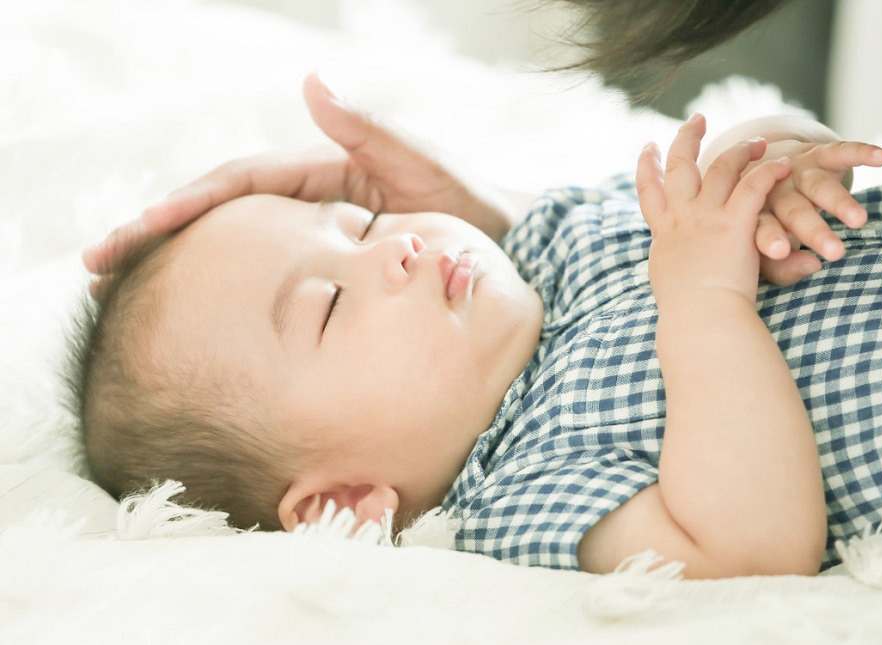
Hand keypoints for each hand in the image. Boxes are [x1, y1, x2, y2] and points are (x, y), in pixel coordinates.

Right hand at [82, 72, 512, 293]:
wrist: (514, 258)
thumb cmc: (475, 212)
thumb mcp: (425, 171)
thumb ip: (373, 132)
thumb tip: (310, 81)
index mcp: (325, 175)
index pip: (239, 186)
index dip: (186, 206)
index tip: (138, 230)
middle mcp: (314, 205)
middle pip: (221, 217)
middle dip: (159, 237)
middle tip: (100, 268)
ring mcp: (319, 242)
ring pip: (236, 252)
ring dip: (178, 269)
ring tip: (120, 295)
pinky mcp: (333, 276)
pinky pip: (269, 285)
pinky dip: (225, 295)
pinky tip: (193, 318)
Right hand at [636, 113, 790, 303]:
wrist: (699, 319)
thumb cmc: (686, 313)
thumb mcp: (668, 282)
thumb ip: (671, 264)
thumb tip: (672, 266)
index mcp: (663, 233)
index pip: (648, 190)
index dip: (647, 166)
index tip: (649, 147)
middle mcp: (681, 217)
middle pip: (679, 165)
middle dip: (686, 138)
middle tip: (696, 119)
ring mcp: (707, 217)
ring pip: (722, 168)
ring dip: (740, 149)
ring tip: (758, 140)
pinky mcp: (734, 222)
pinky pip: (754, 185)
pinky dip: (769, 172)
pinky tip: (782, 164)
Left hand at [753, 139, 881, 285]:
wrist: (763, 172)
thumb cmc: (765, 225)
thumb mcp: (765, 249)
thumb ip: (782, 268)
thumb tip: (812, 267)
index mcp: (753, 216)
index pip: (762, 229)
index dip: (769, 238)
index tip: (780, 251)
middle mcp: (774, 192)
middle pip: (793, 210)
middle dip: (813, 230)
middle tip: (835, 252)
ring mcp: (796, 171)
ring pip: (817, 185)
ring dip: (839, 201)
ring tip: (859, 221)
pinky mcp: (818, 154)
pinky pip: (840, 152)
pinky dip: (860, 153)